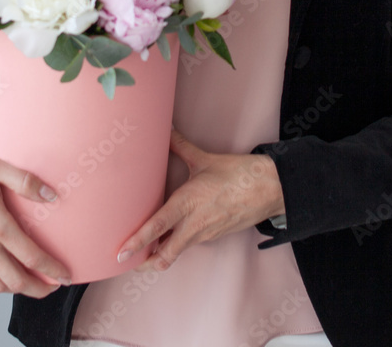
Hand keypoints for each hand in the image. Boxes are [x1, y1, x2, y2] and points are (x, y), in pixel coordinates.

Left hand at [116, 127, 284, 272]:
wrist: (269, 189)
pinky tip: (168, 238)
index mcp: (188, 203)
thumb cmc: (238, 173)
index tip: (122, 252)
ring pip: (176, 253)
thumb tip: (165, 129)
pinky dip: (175, 245)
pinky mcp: (213, 236)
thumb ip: (180, 146)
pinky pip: (189, 245)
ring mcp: (205, 234)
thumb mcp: (205, 159)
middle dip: (144, 262)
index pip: (158, 226)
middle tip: (126, 261)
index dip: (138, 241)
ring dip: (159, 255)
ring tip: (141, 252)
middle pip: (165, 254)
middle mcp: (194, 223)